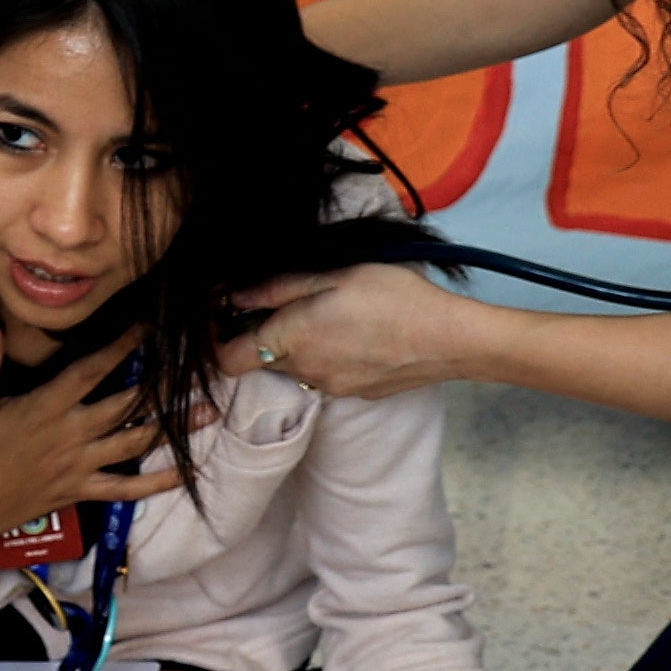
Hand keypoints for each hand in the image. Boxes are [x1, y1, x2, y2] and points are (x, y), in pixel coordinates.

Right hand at [0, 318, 178, 545]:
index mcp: (44, 409)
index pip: (91, 371)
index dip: (122, 348)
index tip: (148, 328)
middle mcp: (69, 435)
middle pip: (125, 404)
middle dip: (161, 384)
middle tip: (194, 367)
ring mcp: (77, 466)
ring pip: (134, 442)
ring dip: (172, 427)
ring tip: (206, 412)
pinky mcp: (77, 492)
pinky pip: (125, 488)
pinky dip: (156, 482)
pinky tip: (183, 474)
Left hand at [229, 264, 480, 401]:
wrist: (451, 339)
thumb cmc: (393, 297)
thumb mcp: (333, 276)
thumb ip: (278, 289)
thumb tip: (234, 297)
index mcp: (290, 338)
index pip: (227, 359)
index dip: (219, 339)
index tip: (228, 315)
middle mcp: (303, 370)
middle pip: (262, 360)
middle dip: (265, 335)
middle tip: (290, 303)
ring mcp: (330, 387)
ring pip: (295, 368)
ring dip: (298, 346)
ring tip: (332, 316)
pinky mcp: (355, 394)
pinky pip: (325, 375)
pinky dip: (327, 358)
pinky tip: (356, 335)